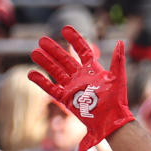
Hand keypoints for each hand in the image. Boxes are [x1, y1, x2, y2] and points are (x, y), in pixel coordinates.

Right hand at [29, 26, 133, 150]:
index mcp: (94, 70)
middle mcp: (82, 78)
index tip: (65, 29)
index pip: (83, 51)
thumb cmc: (117, 101)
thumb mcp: (118, 79)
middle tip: (42, 40)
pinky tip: (31, 74)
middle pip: (65, 60)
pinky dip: (41, 81)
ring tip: (34, 52)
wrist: (112, 122)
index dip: (75, 40)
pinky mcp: (67, 100)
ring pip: (56, 72)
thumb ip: (118, 61)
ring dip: (45, 62)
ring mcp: (73, 88)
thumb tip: (120, 43)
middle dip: (54, 50)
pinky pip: (51, 89)